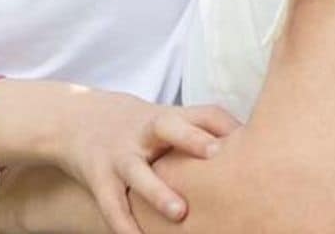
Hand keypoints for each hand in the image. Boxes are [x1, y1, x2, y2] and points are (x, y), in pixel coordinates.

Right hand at [50, 93, 238, 233]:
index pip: (203, 112)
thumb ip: (204, 133)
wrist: (75, 119)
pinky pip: (111, 205)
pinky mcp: (98, 178)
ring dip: (157, 192)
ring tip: (179, 213)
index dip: (226, 124)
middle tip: (219, 154)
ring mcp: (118, 154)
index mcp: (167, 117)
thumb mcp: (167, 120)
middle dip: (192, 139)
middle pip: (167, 126)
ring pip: (137, 171)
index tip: (251, 136)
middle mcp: (143, 132)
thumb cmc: (139, 128)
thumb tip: (260, 151)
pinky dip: (124, 226)